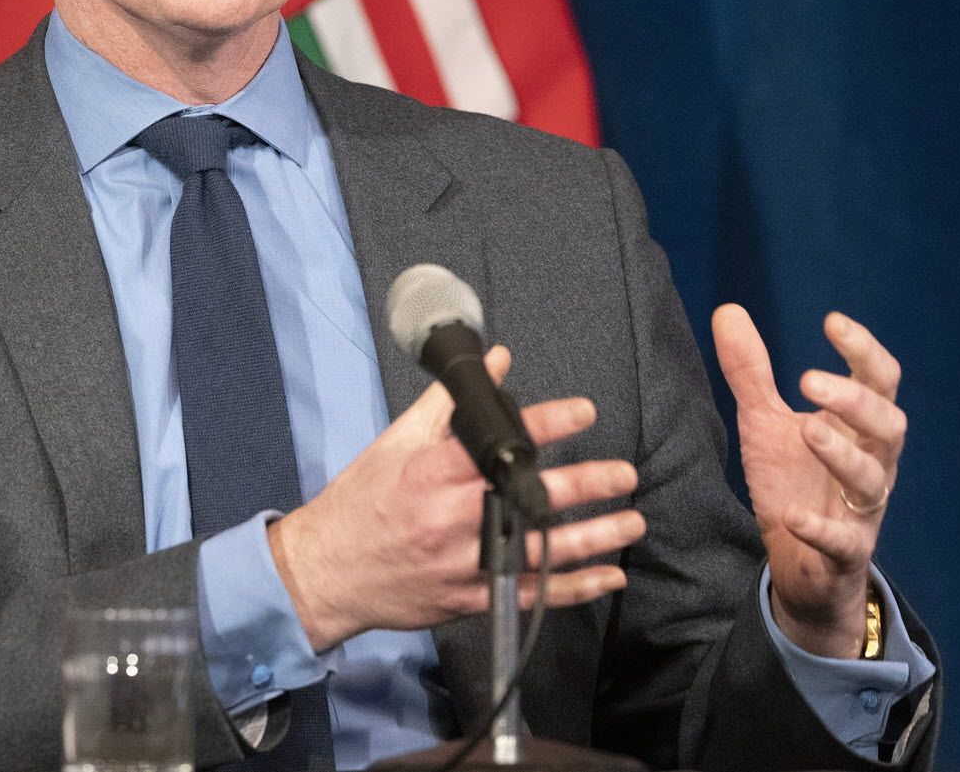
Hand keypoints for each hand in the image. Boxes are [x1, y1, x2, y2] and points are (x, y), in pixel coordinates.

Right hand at [267, 347, 644, 651]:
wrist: (327, 570)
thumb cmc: (362, 500)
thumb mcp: (397, 441)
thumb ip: (449, 402)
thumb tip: (496, 360)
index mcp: (433, 471)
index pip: (499, 442)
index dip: (547, 425)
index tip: (584, 412)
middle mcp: (451, 517)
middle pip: (528, 498)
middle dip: (585, 485)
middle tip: (625, 474)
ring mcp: (463, 562)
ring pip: (538, 550)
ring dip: (593, 537)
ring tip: (632, 520)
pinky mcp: (469, 599)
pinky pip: (529, 594)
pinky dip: (573, 588)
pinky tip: (609, 576)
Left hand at [713, 304, 906, 657]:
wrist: (799, 564)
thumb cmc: (793, 482)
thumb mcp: (765, 422)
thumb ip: (751, 372)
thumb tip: (728, 309)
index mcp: (856, 427)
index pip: (879, 380)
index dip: (864, 350)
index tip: (832, 321)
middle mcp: (870, 464)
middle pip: (889, 426)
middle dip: (855, 400)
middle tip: (808, 379)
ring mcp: (860, 511)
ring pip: (871, 482)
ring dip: (842, 454)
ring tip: (807, 429)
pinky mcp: (845, 553)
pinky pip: (845, 543)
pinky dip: (822, 530)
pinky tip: (793, 515)